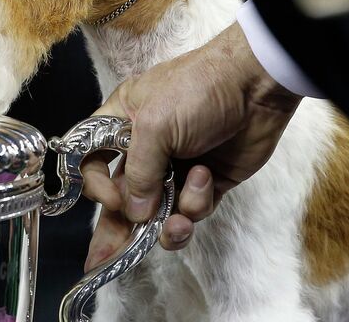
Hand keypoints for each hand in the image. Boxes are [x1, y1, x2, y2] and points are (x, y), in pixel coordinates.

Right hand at [82, 22, 301, 269]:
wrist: (256, 85)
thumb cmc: (196, 90)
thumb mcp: (155, 125)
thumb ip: (139, 173)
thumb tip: (136, 213)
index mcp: (120, 124)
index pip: (92, 162)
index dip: (97, 186)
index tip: (114, 199)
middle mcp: (144, 149)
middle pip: (122, 197)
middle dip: (116, 230)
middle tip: (102, 263)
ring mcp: (175, 168)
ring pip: (158, 213)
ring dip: (167, 224)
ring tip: (178, 223)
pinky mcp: (205, 182)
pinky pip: (190, 210)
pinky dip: (196, 204)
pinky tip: (205, 179)